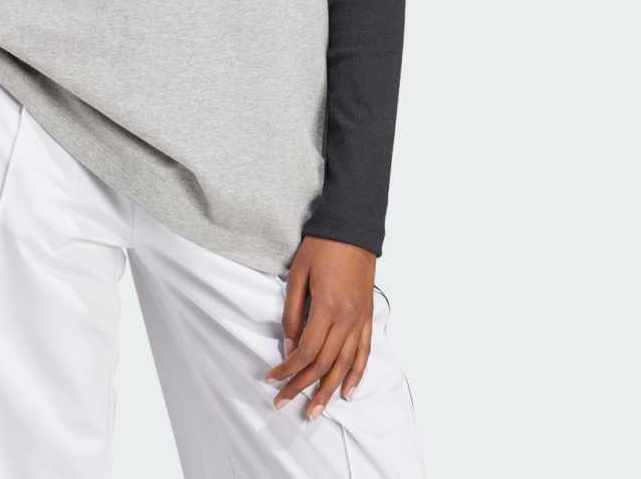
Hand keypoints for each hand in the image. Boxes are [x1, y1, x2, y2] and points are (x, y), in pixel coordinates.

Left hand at [263, 234, 375, 419]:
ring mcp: (360, 320)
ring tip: (315, 413)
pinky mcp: (368, 317)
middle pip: (323, 364)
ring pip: (345, 365)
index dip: (287, 369)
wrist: (352, 228)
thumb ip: (293, 313)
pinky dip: (357, 375)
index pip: (306, 351)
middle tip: (283, 404)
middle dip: (302, 387)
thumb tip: (290, 346)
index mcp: (326, 307)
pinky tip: (348, 391)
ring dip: (328, 391)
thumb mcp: (298, 274)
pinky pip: (364, 353)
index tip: (271, 379)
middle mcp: (347, 319)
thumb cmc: (321, 247)